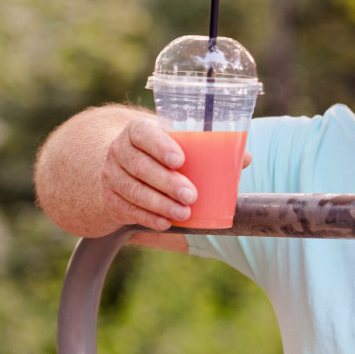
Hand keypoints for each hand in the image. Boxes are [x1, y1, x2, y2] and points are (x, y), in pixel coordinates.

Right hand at [99, 117, 254, 231]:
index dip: (160, 146)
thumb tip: (244, 158)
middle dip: (167, 183)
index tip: (180, 160)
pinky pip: (127, 210)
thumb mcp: (178, 143)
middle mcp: (119, 150)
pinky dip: (147, 217)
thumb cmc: (161, 152)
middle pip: (140, 167)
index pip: (143, 134)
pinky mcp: (109, 198)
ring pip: (133, 191)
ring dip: (160, 204)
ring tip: (184, 212)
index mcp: (137, 131)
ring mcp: (111, 175)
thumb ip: (209, 148)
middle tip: (192, 195)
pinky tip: (165, 222)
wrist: (124, 164)